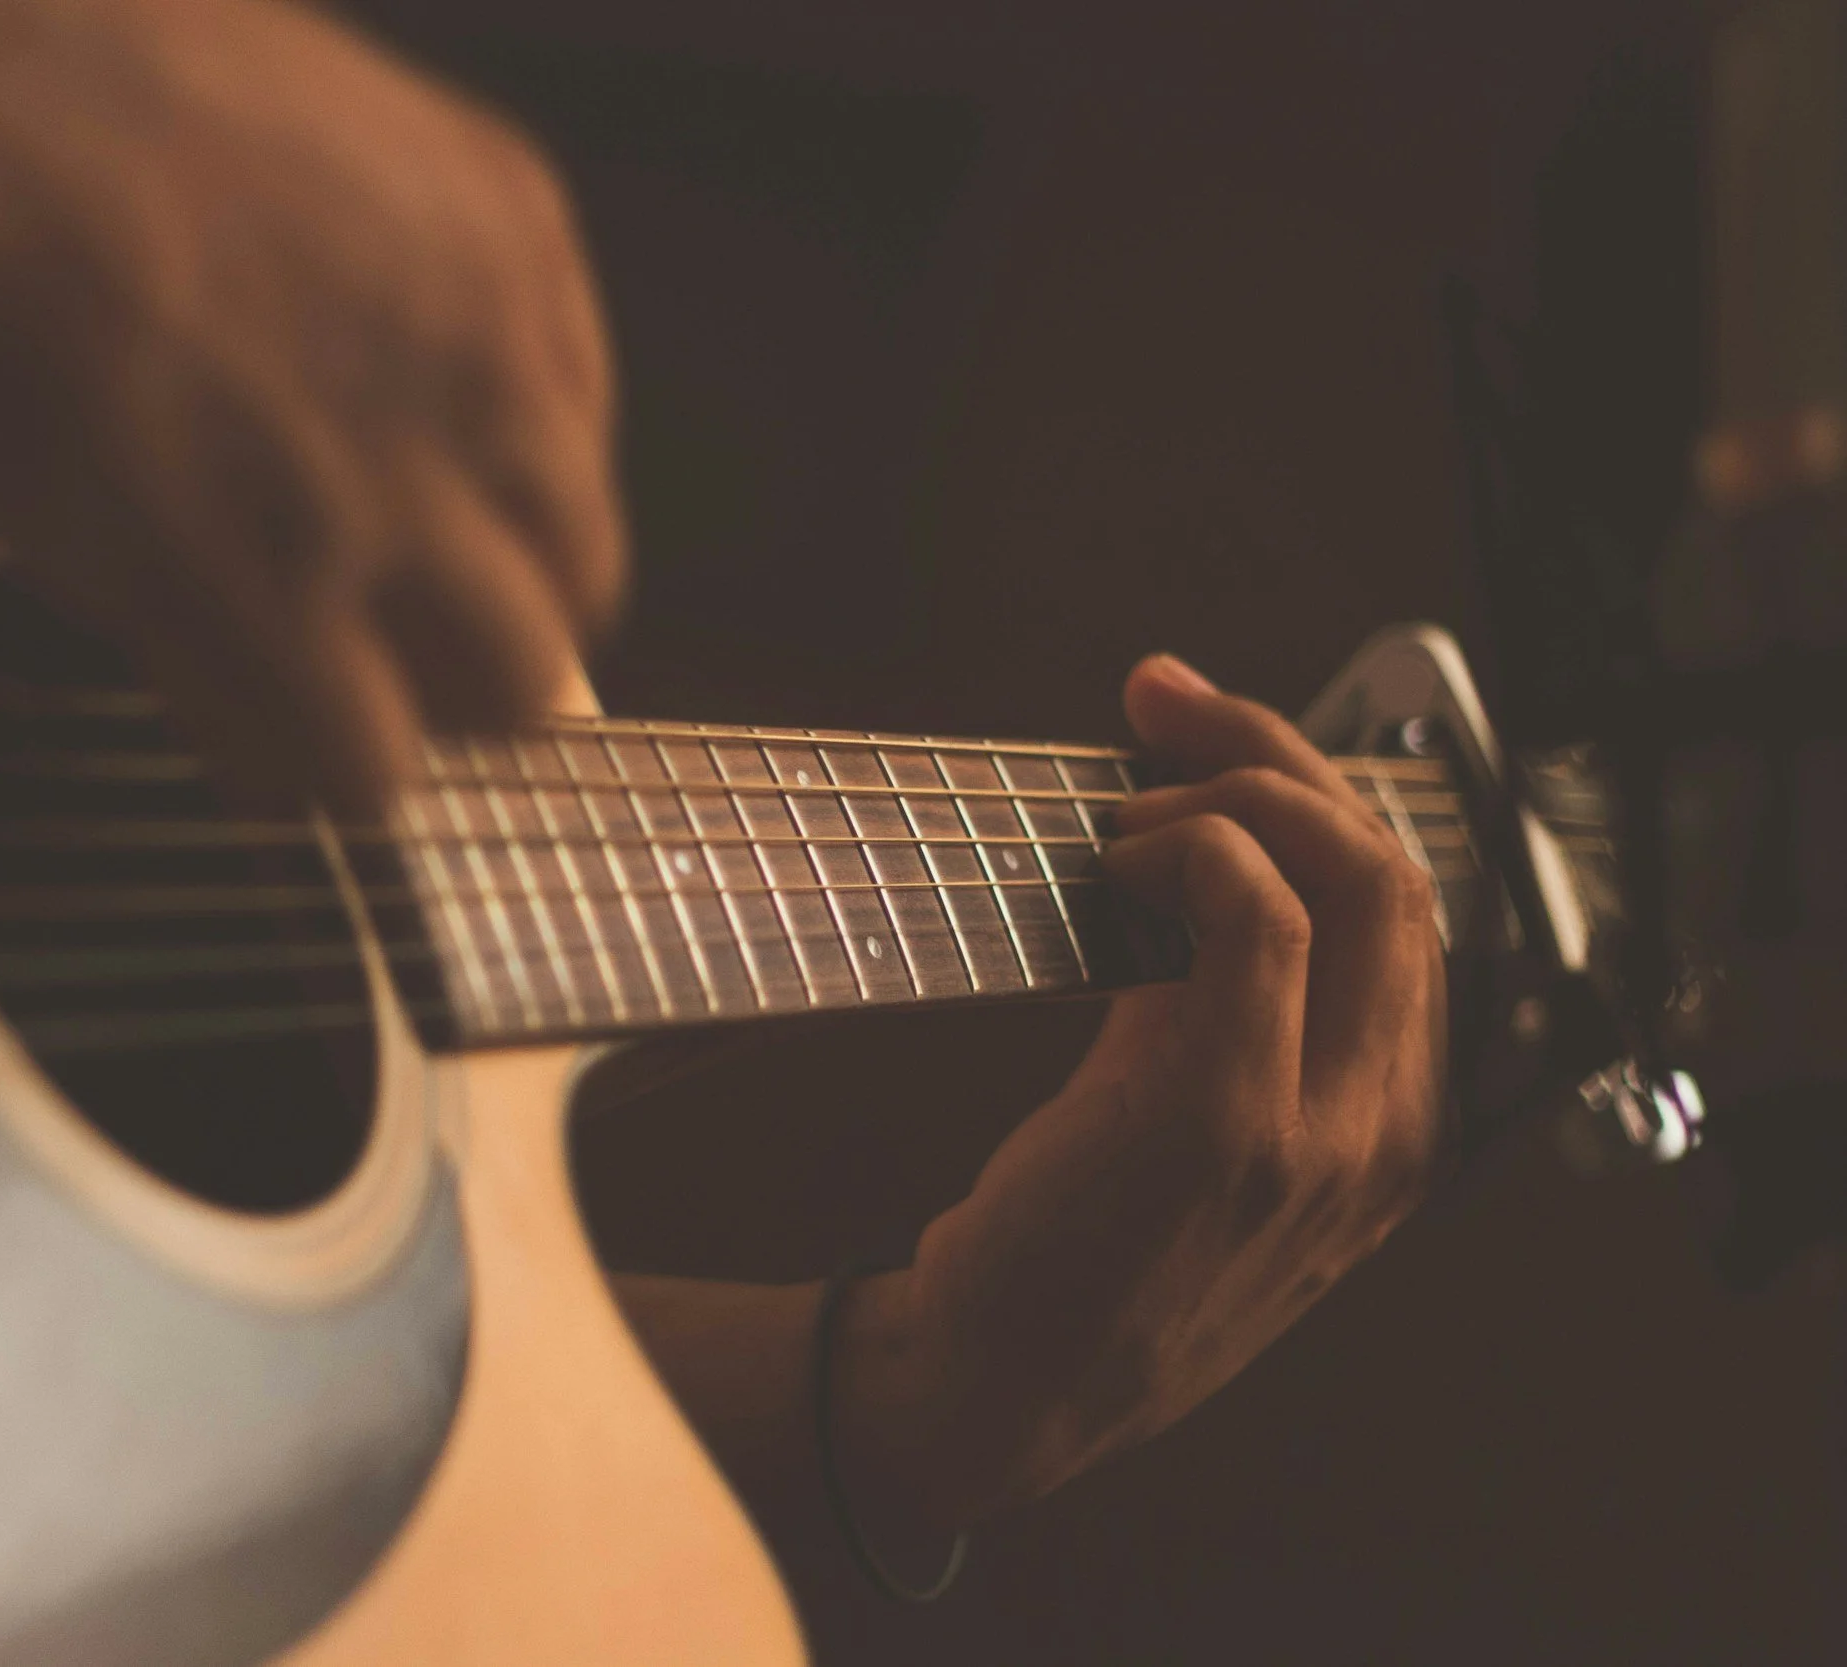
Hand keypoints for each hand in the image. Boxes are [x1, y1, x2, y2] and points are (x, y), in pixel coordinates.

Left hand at [0, 0, 623, 806]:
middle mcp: (407, 469)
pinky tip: (437, 382)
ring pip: (584, 545)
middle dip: (459, 690)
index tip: (323, 734)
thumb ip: (189, 663)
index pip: (380, 771)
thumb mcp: (40, 536)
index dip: (344, 766)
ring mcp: (482, 335)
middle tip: (402, 646)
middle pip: (526, 680)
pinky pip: (585, 381)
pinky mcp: (515, 217)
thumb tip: (273, 766)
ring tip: (435, 515)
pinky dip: (533, 419)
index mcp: (267, 579)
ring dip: (518, 569)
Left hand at [835, 654, 1445, 1535]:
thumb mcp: (1198, 1140)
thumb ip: (1229, 1017)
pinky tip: (1118, 866)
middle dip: (1284, 754)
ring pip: (1348, 876)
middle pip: (1399, 873)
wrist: (997, 1394)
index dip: (1319, 796)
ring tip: (1127, 810)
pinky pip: (1254, 915)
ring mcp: (1320, 1130)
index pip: (1410, 915)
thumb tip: (1194, 856)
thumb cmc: (1075, 1256)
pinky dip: (1190, 850)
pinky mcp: (1224, 1116)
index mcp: (1391, 1135)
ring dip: (1231, 793)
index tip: (1210, 733)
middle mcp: (1386, 1133)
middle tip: (1168, 708)